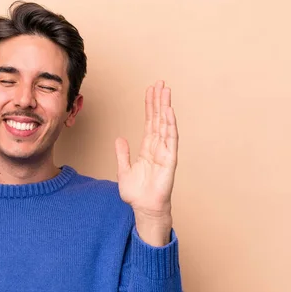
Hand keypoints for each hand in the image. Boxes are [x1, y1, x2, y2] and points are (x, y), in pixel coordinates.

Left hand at [115, 80, 177, 219]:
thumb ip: (122, 154)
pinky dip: (170, 125)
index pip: (150, 122)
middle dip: (159, 101)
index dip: (150, 106)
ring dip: (166, 107)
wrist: (144, 208)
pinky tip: (169, 112)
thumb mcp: (124, 170)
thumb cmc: (137, 194)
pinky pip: (170, 140)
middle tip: (160, 83)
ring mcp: (165, 153)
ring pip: (166, 125)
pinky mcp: (169, 160)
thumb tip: (119, 138)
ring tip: (165, 90)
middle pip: (159, 119)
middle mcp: (158, 147)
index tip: (151, 91)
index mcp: (148, 149)